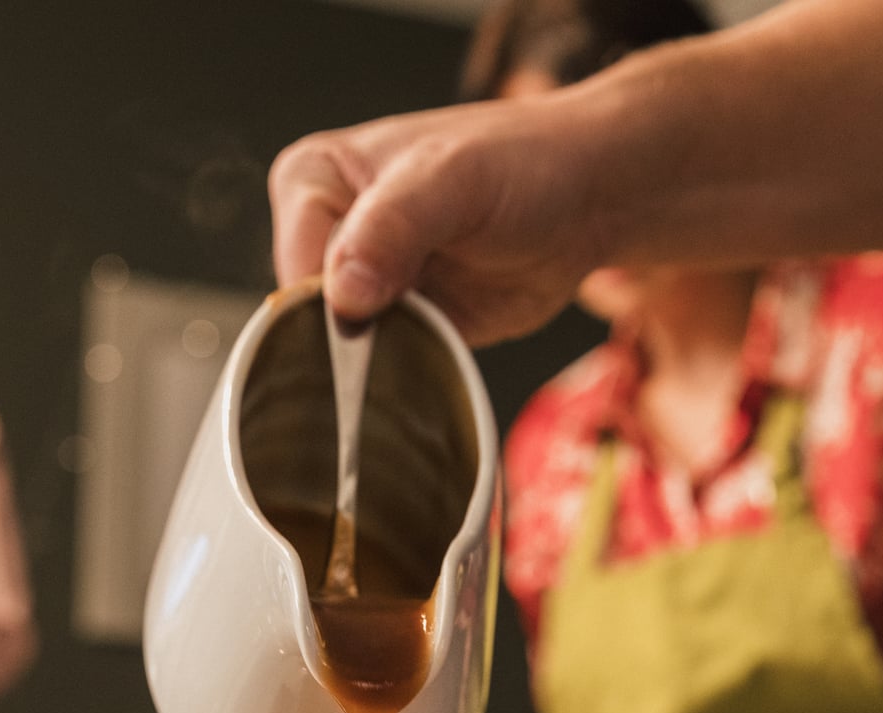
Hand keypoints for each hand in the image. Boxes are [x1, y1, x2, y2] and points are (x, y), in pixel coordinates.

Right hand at [270, 90, 617, 344]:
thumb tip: (342, 293)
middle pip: (310, 318)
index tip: (390, 298)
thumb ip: (392, 226)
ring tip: (435, 333)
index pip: (295, 266)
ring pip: (340, 353)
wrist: (587, 201)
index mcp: (314, 180)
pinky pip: (380, 372)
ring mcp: (363, 286)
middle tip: (419, 320)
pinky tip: (437, 358)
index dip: (334, 299)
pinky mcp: (399, 327)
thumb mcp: (453, 178)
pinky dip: (403, 378)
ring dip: (380, 364)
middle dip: (355, 338)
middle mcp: (328, 235)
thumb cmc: (521, 165)